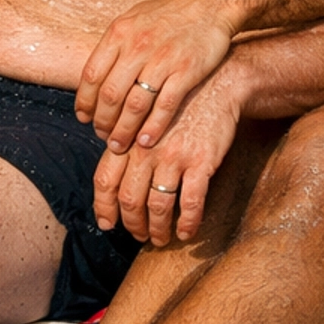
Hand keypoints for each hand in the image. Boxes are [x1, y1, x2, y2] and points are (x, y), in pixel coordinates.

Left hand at [74, 0, 233, 156]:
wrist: (212, 2)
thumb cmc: (172, 12)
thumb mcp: (135, 19)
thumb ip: (116, 45)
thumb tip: (95, 73)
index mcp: (120, 33)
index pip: (91, 75)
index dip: (84, 102)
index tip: (85, 118)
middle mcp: (137, 46)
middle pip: (110, 94)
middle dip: (103, 122)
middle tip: (103, 136)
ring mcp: (162, 60)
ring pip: (134, 105)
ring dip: (124, 130)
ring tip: (119, 145)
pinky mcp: (186, 72)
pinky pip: (165, 106)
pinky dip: (153, 127)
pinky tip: (146, 140)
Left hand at [93, 62, 245, 245]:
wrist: (219, 85)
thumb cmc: (180, 105)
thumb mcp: (146, 119)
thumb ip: (128, 144)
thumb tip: (114, 178)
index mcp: (129, 138)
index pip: (105, 180)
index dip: (104, 207)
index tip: (107, 224)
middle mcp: (146, 149)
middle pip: (130, 199)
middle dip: (133, 224)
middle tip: (139, 235)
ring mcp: (173, 156)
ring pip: (158, 206)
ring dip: (158, 229)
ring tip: (161, 238)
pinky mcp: (201, 161)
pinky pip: (190, 202)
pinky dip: (187, 222)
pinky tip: (187, 232)